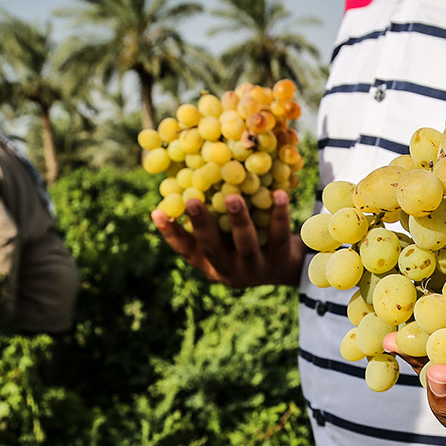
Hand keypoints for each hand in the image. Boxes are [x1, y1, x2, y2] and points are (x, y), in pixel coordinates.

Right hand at [151, 191, 304, 287]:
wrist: (289, 267)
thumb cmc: (248, 241)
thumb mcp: (227, 234)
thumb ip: (212, 216)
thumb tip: (187, 174)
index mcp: (211, 263)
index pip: (186, 249)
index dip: (171, 233)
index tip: (157, 212)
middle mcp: (229, 270)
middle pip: (213, 248)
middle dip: (202, 225)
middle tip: (192, 200)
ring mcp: (255, 269)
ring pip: (246, 245)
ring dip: (239, 221)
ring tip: (233, 197)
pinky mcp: (281, 263)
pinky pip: (279, 236)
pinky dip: (278, 214)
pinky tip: (278, 193)